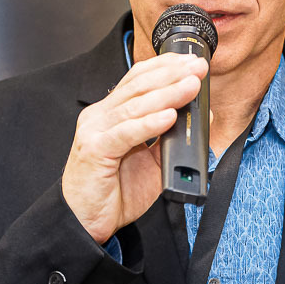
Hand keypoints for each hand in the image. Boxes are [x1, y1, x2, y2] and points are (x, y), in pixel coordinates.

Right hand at [62, 51, 206, 242]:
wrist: (86, 221)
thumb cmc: (114, 192)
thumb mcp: (150, 162)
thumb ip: (169, 139)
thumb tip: (198, 119)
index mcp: (110, 114)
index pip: (137, 79)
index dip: (165, 66)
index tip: (191, 62)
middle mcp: (100, 117)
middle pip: (138, 86)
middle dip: (171, 74)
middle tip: (198, 68)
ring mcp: (95, 131)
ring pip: (135, 106)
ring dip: (167, 94)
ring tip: (191, 86)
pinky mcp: (95, 150)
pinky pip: (126, 133)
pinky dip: (149, 123)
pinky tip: (169, 116)